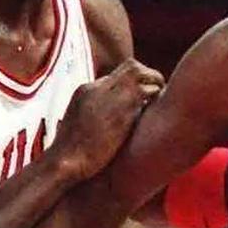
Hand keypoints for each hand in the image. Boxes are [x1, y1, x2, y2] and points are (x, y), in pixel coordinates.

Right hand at [56, 59, 162, 178]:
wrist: (66, 160)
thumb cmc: (70, 154)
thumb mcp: (76, 127)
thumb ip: (90, 117)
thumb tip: (99, 126)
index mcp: (84, 91)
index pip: (116, 76)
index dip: (133, 83)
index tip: (142, 95)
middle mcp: (98, 88)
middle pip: (130, 66)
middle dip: (148, 75)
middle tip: (158, 89)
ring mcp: (110, 96)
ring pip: (141, 73)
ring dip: (155, 82)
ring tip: (162, 96)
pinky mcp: (123, 109)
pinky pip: (147, 91)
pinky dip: (156, 95)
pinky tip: (160, 108)